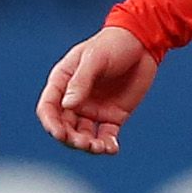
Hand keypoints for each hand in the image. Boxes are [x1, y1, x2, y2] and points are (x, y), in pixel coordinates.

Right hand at [36, 23, 152, 155]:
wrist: (143, 43)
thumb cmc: (113, 44)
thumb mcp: (95, 59)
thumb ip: (81, 82)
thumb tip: (68, 105)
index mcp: (63, 82)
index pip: (48, 108)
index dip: (50, 123)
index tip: (59, 134)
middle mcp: (75, 99)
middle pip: (64, 127)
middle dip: (71, 139)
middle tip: (84, 143)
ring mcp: (93, 109)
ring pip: (83, 135)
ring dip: (88, 145)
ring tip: (100, 148)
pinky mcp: (113, 116)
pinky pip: (106, 136)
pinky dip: (107, 145)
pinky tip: (112, 148)